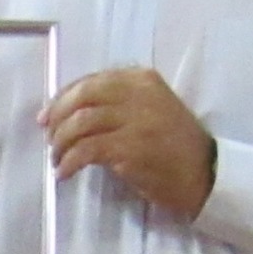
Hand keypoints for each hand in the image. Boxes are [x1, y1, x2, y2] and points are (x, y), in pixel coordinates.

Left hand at [44, 67, 216, 219]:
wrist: (205, 174)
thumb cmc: (174, 145)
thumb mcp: (152, 108)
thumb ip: (119, 101)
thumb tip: (70, 110)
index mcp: (142, 79)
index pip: (91, 81)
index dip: (62, 98)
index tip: (47, 115)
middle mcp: (139, 94)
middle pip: (81, 97)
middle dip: (57, 117)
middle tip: (48, 137)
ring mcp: (135, 121)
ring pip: (80, 123)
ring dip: (61, 143)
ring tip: (58, 159)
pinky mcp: (130, 149)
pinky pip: (86, 151)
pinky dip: (70, 161)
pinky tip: (65, 172)